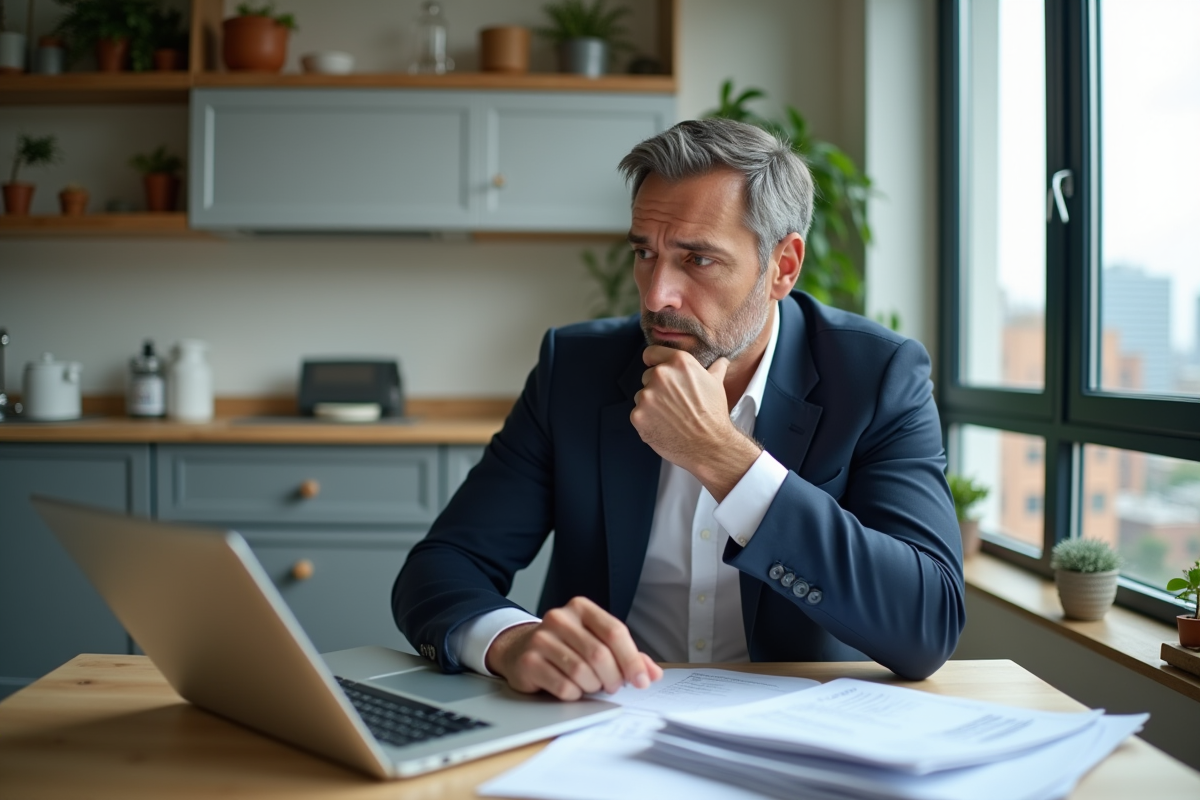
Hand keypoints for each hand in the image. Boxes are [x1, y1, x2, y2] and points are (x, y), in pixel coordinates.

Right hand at [484, 596, 662, 700]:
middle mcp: (559, 618)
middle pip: (599, 654)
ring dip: (593, 686)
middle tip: (614, 686)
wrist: (519, 649)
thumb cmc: (564, 646)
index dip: (632, 659)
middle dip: (613, 677)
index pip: (614, 631)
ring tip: (592, 686)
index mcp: (581, 608)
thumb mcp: (595, 642)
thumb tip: (653, 673)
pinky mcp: (528, 661)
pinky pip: (563, 686)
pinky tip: (572, 689)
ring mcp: (541, 639)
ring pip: (581, 671)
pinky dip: (575, 694)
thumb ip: (626, 655)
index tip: (642, 681)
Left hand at [631, 346, 760, 499]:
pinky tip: (663, 426)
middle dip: (657, 387)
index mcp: (678, 362)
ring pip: (642, 396)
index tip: (656, 369)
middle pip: (647, 376)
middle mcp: (660, 375)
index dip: (654, 362)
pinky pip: (637, 413)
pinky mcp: (637, 415)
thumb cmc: (713, 414)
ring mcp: (647, 395)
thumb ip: (715, 368)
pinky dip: (647, 420)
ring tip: (671, 416)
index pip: (651, 353)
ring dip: (651, 404)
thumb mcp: (717, 385)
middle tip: (674, 402)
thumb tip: (721, 361)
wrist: (709, 445)